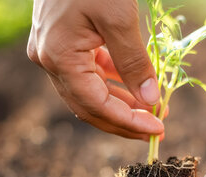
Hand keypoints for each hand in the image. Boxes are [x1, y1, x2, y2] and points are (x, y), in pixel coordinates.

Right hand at [27, 0, 163, 140]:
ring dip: (119, 102)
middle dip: (124, 119)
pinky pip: (86, 71)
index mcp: (57, 57)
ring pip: (87, 90)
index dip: (127, 122)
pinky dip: (111, 80)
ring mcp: (51, 50)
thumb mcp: (119, 18)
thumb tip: (150, 100)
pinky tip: (134, 85)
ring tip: (152, 109)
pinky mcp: (60, 40)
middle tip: (157, 126)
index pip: (95, 105)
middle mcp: (48, 59)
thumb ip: (133, 62)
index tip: (157, 129)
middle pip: (88, 105)